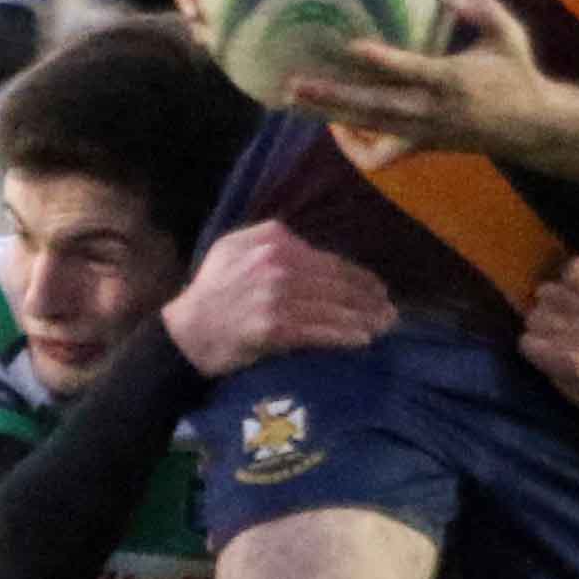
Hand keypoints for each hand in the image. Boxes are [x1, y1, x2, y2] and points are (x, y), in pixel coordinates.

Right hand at [161, 221, 395, 376]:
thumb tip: (311, 248)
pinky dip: (344, 335)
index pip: (328, 259)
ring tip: (383, 326)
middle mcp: (277, 264)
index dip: (358, 276)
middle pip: (336, 282)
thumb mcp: (234, 246)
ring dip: (363, 318)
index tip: (377, 289)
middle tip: (391, 311)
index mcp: (273, 240)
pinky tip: (362, 340)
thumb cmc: (212, 289)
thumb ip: (272, 238)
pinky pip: (319, 330)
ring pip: (332, 306)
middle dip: (368, 299)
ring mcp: (277, 296)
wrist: (188, 331)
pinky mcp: (275, 327)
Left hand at [285, 0, 547, 159]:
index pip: (413, 71)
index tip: (352, 45)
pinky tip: (336, 126)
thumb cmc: (516, 75)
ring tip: (296, 99)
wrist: (530, 128)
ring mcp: (421, 133)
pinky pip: (378, 157)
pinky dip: (354, 146)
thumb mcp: (509, 35)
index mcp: (452, 81)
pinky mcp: (418, 146)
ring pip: (367, 129)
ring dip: (329, 115)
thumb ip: (483, 9)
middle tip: (295, 83)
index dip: (383, 60)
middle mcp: (431, 111)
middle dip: (332, 96)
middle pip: (374, 107)